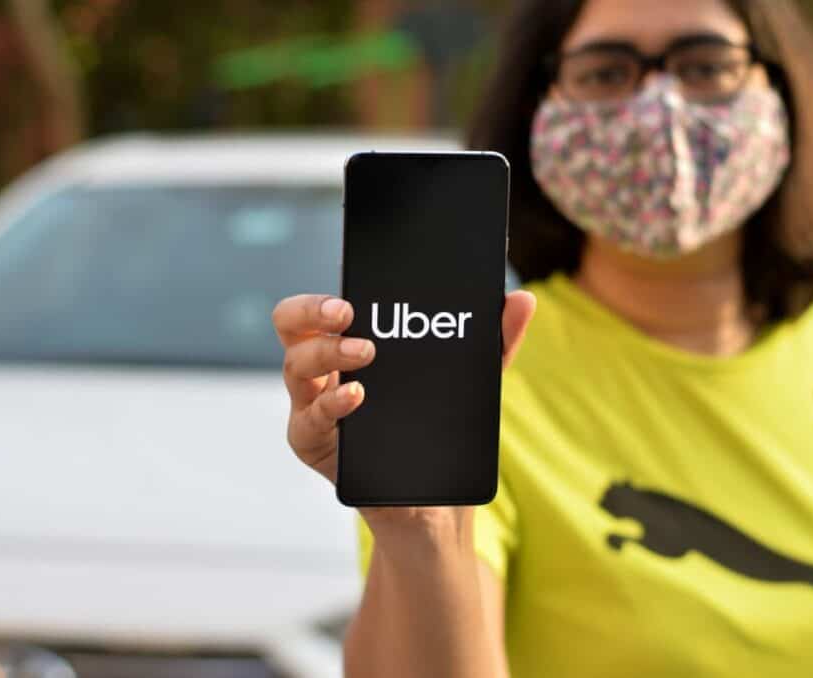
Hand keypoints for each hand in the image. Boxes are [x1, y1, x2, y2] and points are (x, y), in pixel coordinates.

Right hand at [272, 291, 535, 489]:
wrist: (434, 504)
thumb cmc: (437, 431)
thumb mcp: (468, 382)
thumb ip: (494, 340)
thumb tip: (522, 298)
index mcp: (348, 345)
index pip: (320, 307)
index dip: (325, 293)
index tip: (354, 291)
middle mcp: (322, 371)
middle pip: (290, 326)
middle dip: (311, 310)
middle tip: (347, 312)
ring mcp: (314, 408)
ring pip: (295, 367)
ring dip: (327, 352)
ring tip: (366, 351)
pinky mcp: (316, 445)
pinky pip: (307, 421)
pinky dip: (331, 404)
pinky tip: (356, 396)